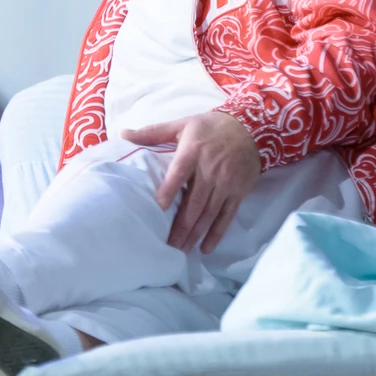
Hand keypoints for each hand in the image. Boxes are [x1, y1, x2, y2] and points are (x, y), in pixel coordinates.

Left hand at [122, 110, 260, 253]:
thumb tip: (123, 134)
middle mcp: (210, 169)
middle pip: (194, 202)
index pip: (180, 172)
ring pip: (209, 213)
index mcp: (193, 151)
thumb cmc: (211, 126)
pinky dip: (217, 233)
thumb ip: (153, 132)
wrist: (252, 127)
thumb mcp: (182, 124)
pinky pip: (227, 216)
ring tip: (182, 251)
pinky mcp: (238, 192)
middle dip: (181, 226)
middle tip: (168, 246)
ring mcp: (226, 183)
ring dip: (195, 234)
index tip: (158, 207)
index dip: (170, 189)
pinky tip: (206, 248)